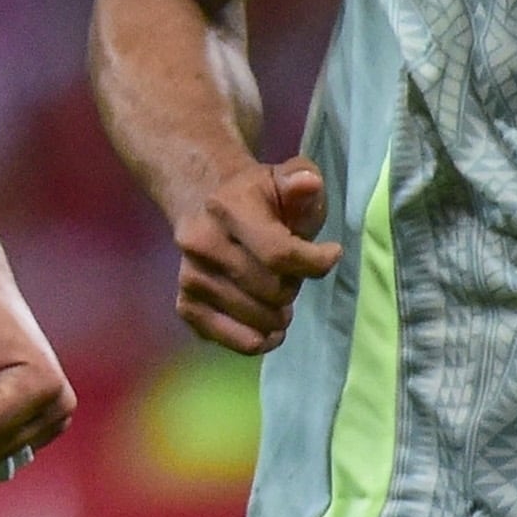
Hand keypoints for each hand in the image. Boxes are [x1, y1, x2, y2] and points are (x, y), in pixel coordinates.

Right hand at [174, 154, 341, 353]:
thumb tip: (307, 184)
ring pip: (256, 319)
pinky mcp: (185, 302)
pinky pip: (228, 338)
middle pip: (273, 291)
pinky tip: (266, 328)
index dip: (315, 263)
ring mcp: (190, 276)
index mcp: (226, 207)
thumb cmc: (258, 194)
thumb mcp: (284, 177)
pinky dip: (254, 339)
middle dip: (294, 286)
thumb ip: (300, 179)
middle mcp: (200, 242)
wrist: (202, 198)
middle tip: (291, 271)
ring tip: (277, 292)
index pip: (278, 254)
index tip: (331, 254)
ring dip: (278, 314)